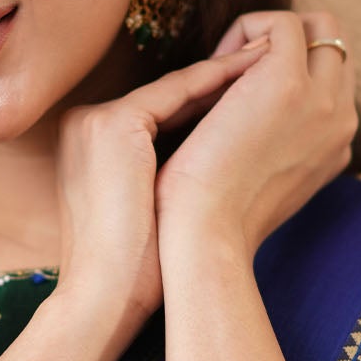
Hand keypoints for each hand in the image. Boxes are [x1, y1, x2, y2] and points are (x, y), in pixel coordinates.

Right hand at [52, 42, 270, 352]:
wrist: (104, 298)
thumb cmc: (134, 271)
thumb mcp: (151, 210)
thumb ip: (171, 176)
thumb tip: (226, 160)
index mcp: (90, 144)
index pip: (159, 115)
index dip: (211, 106)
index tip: (257, 98)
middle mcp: (85, 124)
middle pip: (169, 96)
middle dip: (224, 85)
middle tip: (274, 68)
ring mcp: (96, 121)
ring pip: (176, 87)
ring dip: (228, 73)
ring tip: (275, 61)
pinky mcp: (114, 125)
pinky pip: (179, 92)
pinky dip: (220, 82)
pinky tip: (261, 73)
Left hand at [152, 10, 358, 254]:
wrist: (206, 237)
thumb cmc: (214, 220)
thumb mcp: (258, 182)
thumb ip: (272, 147)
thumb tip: (250, 118)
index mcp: (336, 146)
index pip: (332, 81)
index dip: (287, 71)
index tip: (240, 93)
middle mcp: (342, 122)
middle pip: (335, 47)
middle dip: (283, 43)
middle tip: (230, 73)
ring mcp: (322, 100)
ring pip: (320, 26)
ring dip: (265, 34)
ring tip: (222, 71)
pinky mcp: (287, 81)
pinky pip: (281, 21)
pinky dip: (246, 28)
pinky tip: (215, 64)